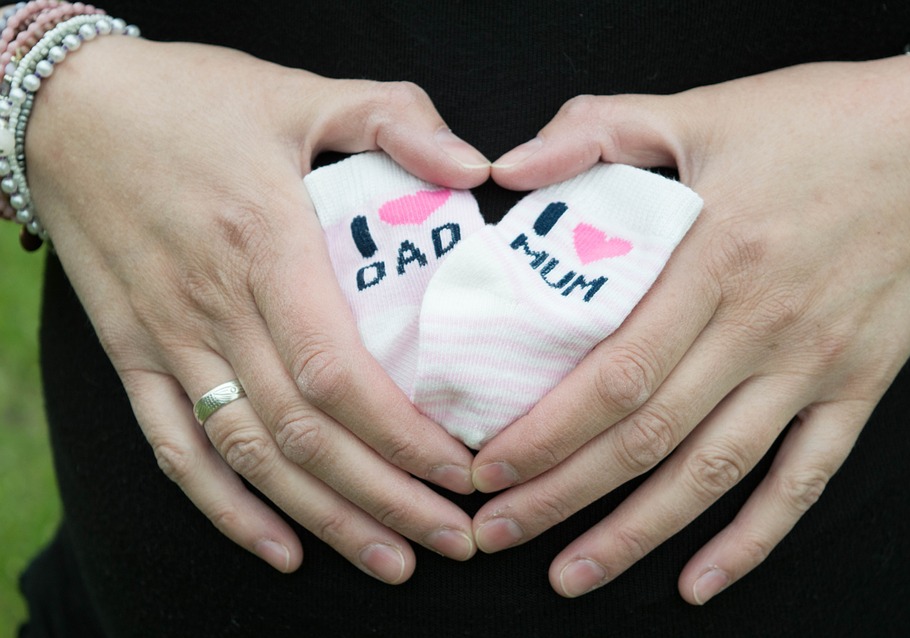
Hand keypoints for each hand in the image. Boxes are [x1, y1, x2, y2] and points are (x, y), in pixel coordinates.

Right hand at [27, 36, 489, 582]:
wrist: (68, 110)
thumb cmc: (194, 101)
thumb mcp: (300, 91)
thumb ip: (395, 118)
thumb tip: (477, 171)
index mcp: (265, 244)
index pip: (338, 372)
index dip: (402, 435)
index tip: (459, 470)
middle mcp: (214, 308)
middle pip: (305, 434)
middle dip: (386, 500)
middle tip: (454, 541)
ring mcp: (168, 341)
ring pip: (250, 457)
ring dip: (325, 520)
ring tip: (392, 562)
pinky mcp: (134, 356)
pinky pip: (176, 450)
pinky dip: (227, 509)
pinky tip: (282, 548)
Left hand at [475, 54, 909, 600]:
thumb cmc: (822, 121)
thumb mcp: (702, 107)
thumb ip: (597, 131)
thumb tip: (508, 170)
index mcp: (714, 257)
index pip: (613, 372)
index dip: (545, 431)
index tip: (487, 466)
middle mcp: (761, 326)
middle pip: (647, 437)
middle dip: (562, 496)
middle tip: (497, 533)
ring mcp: (813, 366)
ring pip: (713, 475)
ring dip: (637, 535)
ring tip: (572, 575)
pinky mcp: (857, 387)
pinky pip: (804, 480)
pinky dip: (752, 541)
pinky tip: (700, 582)